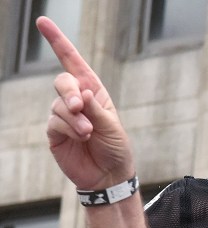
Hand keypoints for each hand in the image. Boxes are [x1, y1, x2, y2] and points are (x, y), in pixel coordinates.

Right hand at [37, 16, 133, 189]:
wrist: (109, 175)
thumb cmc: (116, 148)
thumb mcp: (112, 126)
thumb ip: (95, 107)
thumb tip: (81, 91)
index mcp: (94, 92)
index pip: (73, 63)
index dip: (58, 43)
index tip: (43, 22)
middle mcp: (77, 101)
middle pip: (62, 82)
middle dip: (69, 92)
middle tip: (80, 106)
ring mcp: (63, 116)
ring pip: (58, 106)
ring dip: (75, 119)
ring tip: (88, 133)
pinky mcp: (55, 132)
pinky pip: (55, 122)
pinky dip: (69, 128)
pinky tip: (82, 137)